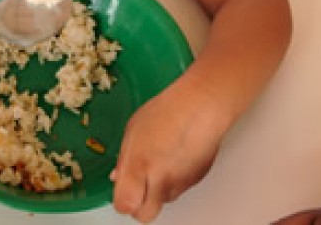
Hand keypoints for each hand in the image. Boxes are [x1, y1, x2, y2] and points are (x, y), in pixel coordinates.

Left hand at [111, 75, 228, 222]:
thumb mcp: (133, 130)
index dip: (121, 201)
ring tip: (158, 164)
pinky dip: (174, 181)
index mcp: (138, 167)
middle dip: (138, 207)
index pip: (124, 205)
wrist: (202, 106)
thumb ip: (124, 159)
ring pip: (163, 202)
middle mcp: (160, 181)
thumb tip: (118, 176)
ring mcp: (180, 184)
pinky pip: (179, 189)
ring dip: (157, 191)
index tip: (121, 191)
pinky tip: (173, 159)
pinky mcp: (196, 181)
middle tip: (136, 190)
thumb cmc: (166, 111)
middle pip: (145, 216)